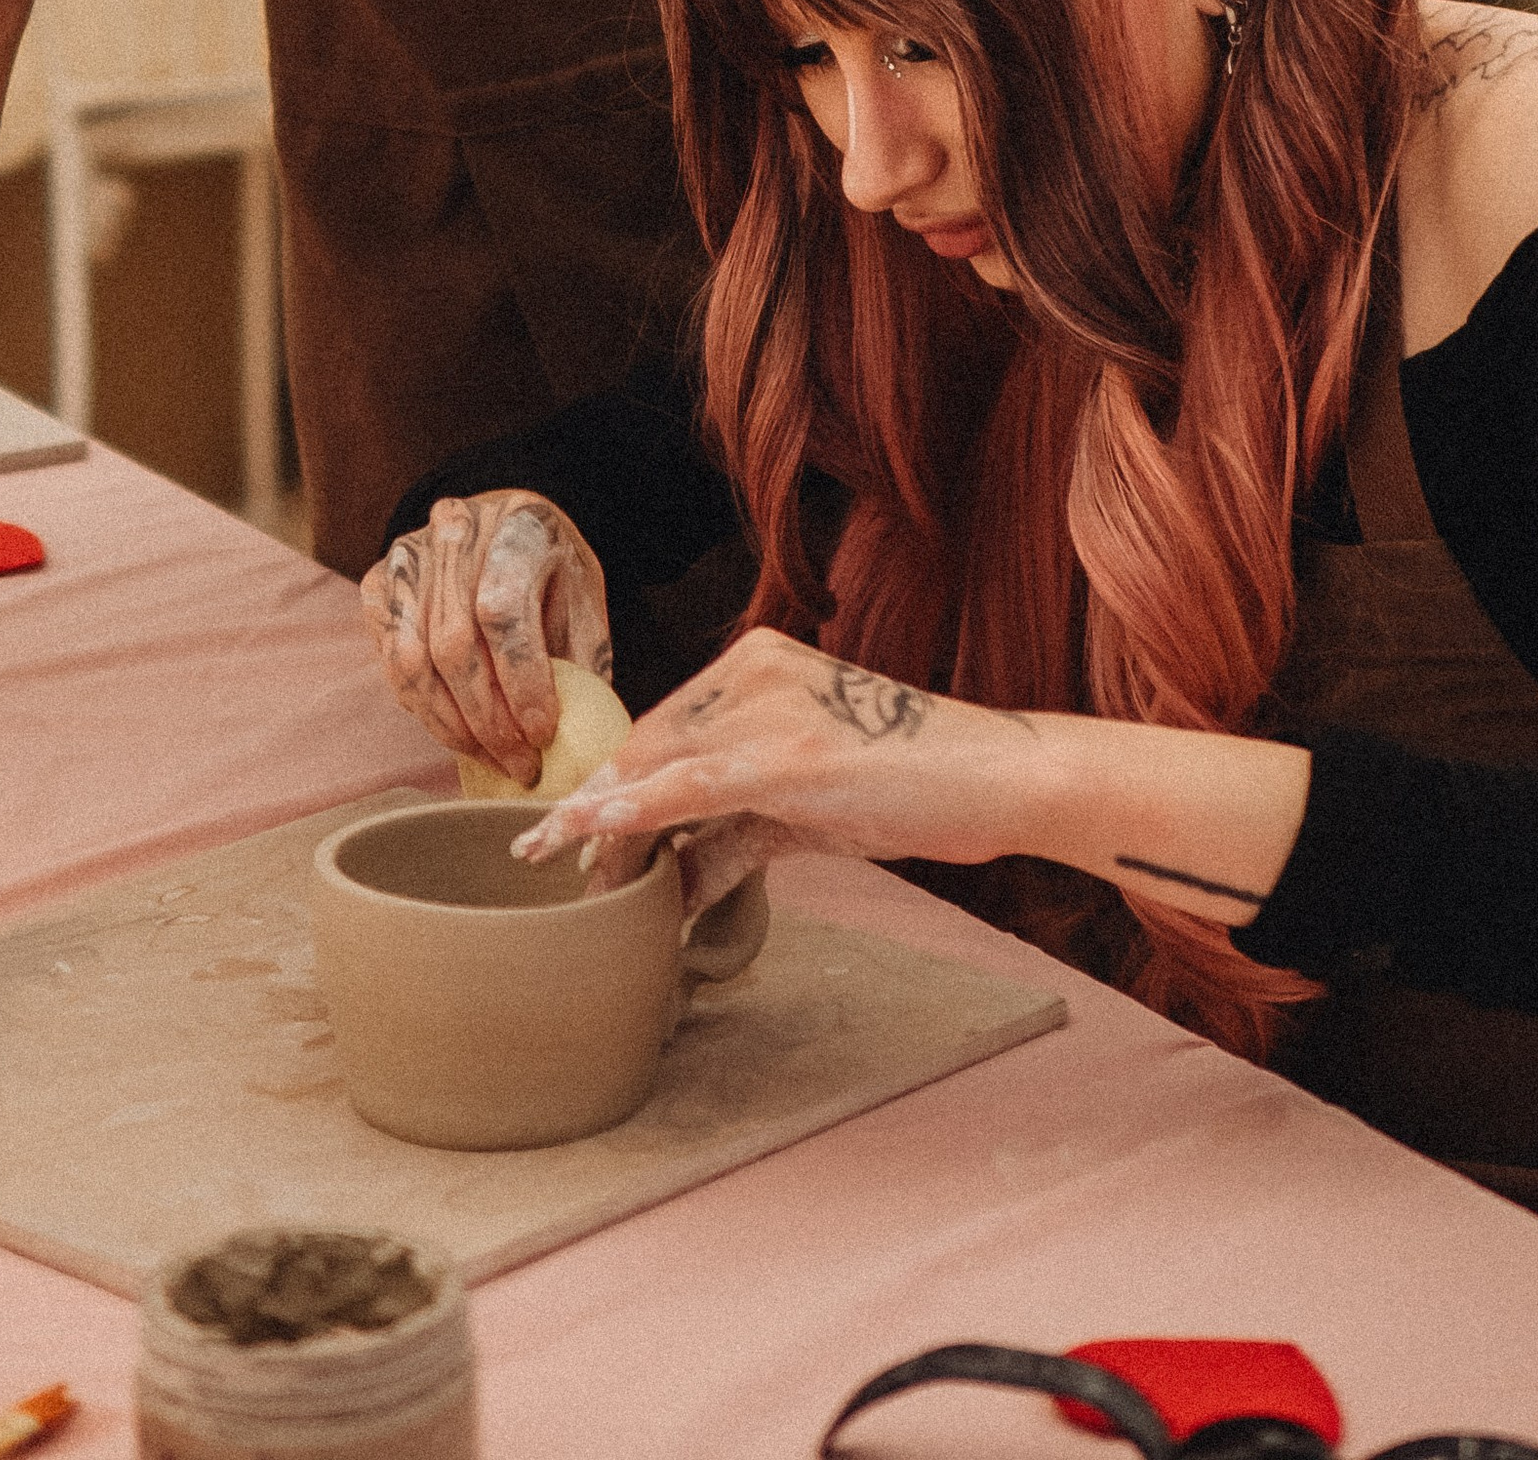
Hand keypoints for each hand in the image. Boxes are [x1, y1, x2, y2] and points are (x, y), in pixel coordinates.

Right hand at [360, 491, 611, 780]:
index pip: (503, 610)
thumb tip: (577, 741)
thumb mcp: (584, 598)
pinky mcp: (379, 585)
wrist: (504, 523)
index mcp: (517, 526)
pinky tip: (458, 731)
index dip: (520, 681)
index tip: (542, 733)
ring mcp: (408, 558)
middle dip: (488, 721)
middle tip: (521, 765)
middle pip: (453, 643)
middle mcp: (453, 532)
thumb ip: (580, 658)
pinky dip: (423, 709)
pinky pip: (391, 664)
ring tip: (491, 759)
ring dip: (452, 727)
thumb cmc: (550, 569)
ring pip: (413, 662)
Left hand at [511, 626, 1043, 899]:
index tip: (566, 826)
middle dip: (596, 807)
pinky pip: (695, 786)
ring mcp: (771, 709)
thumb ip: (738, 826)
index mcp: (759, 663)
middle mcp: (755, 671)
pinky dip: (640, 811)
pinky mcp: (788, 755)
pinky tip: (597, 833)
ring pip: (663, 768)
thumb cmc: (910, 784)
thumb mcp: (809, 803)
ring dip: (605, 822)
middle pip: (652, 747)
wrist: (993, 777)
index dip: (611, 783)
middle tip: (544, 855)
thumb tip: (677, 874)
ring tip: (563, 867)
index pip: (664, 730)